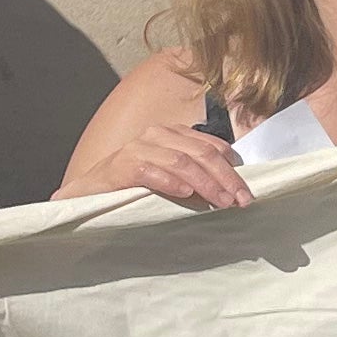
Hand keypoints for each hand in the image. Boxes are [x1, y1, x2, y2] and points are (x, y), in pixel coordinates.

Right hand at [114, 124, 250, 211]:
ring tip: (220, 202)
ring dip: (205, 182)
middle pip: (202, 153)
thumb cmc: (134, 187)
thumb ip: (196, 177)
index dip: (233, 169)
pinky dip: (170, 181)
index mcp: (174, 135)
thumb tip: (230, 191)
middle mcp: (158, 135)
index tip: (246, 192)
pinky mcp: (123, 165)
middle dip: (226, 178)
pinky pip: (151, 170)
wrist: (90, 193)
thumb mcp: (171, 178)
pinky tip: (185, 193)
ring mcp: (139, 147)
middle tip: (241, 200)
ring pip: (182, 161)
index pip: (212, 146)